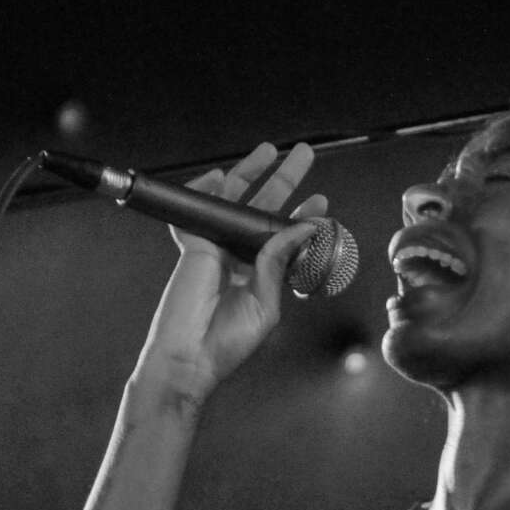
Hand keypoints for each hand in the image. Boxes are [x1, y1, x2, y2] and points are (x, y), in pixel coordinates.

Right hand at [132, 140, 328, 403]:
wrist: (189, 357)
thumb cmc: (226, 343)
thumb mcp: (266, 305)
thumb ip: (280, 264)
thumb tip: (300, 229)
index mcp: (263, 275)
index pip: (286, 237)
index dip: (303, 217)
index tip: (320, 201)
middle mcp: (241, 258)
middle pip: (263, 209)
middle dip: (284, 180)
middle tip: (302, 155)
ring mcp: (216, 249)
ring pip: (233, 202)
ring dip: (250, 173)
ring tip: (268, 151)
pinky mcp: (193, 247)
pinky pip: (197, 211)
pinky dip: (206, 190)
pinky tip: (220, 176)